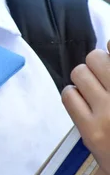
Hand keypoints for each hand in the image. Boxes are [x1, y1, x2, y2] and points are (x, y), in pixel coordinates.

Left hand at [62, 40, 109, 174]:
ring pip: (79, 73)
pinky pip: (69, 95)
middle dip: (96, 64)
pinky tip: (83, 104)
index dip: (109, 49)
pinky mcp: (91, 132)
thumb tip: (107, 42)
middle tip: (102, 78)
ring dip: (84, 79)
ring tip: (93, 92)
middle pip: (95, 57)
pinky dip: (73, 96)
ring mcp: (109, 114)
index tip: (109, 57)